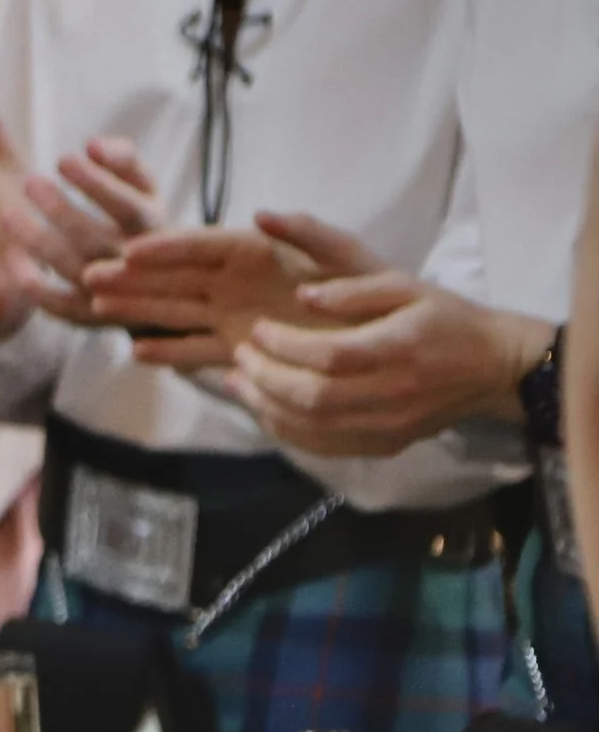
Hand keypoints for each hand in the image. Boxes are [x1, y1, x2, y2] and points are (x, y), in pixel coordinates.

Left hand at [16, 137, 160, 324]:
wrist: (157, 286)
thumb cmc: (141, 221)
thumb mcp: (145, 187)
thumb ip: (124, 160)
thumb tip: (92, 144)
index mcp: (153, 227)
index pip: (125, 205)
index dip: (94, 183)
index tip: (62, 159)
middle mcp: (134, 264)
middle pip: (92, 238)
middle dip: (59, 210)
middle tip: (29, 182)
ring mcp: (110, 293)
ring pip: (70, 269)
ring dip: (37, 242)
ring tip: (7, 214)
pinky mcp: (88, 316)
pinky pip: (59, 306)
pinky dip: (35, 286)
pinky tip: (12, 258)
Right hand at [80, 211, 377, 369]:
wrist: (393, 340)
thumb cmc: (374, 291)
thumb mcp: (348, 255)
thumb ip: (308, 233)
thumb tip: (264, 215)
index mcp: (256, 250)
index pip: (200, 244)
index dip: (165, 247)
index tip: (130, 250)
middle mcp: (237, 281)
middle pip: (173, 276)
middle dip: (133, 276)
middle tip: (90, 276)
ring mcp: (232, 315)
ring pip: (175, 310)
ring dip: (137, 308)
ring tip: (96, 306)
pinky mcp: (237, 347)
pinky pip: (195, 348)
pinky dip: (169, 352)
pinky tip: (138, 353)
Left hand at [229, 278, 546, 456]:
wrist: (493, 368)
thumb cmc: (447, 318)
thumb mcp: (408, 285)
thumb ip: (355, 289)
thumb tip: (303, 295)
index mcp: (402, 348)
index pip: (330, 356)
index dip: (285, 345)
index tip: (257, 330)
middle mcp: (394, 394)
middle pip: (313, 397)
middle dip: (265, 377)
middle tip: (239, 355)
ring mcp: (388, 426)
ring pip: (311, 426)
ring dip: (264, 406)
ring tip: (238, 381)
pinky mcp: (383, 445)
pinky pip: (322, 445)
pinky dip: (284, 429)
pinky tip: (263, 407)